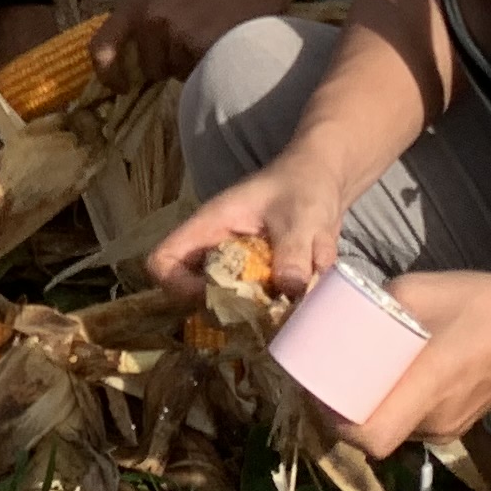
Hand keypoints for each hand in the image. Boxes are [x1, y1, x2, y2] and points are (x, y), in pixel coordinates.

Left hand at [95, 0, 310, 86]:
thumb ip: (148, 10)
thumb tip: (138, 46)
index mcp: (136, 1)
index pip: (101, 48)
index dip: (107, 73)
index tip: (121, 85)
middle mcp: (151, 20)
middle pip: (150, 67)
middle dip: (169, 62)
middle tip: (193, 40)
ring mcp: (177, 36)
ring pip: (179, 72)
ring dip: (193, 63)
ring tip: (213, 36)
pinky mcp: (204, 48)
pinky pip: (202, 74)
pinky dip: (212, 65)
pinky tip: (225, 41)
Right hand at [146, 146, 353, 303]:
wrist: (326, 177)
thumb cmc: (303, 184)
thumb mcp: (301, 216)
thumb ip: (294, 252)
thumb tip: (290, 291)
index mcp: (210, 227)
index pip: (164, 262)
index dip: (177, 286)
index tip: (215, 296)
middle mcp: (216, 250)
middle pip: (194, 293)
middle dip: (225, 310)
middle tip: (259, 314)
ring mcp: (237, 265)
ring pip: (228, 304)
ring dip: (255, 313)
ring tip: (286, 308)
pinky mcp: (261, 277)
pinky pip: (258, 304)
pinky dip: (278, 308)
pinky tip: (303, 298)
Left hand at [337, 268, 490, 456]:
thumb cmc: (481, 305)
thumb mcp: (418, 291)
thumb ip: (377, 306)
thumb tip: (342, 313)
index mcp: (427, 387)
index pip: (371, 436)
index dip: (338, 422)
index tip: (323, 391)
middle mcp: (435, 420)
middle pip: (376, 436)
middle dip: (346, 413)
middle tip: (329, 377)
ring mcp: (449, 428)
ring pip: (394, 431)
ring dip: (371, 410)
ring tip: (357, 374)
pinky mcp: (458, 424)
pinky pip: (412, 424)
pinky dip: (394, 407)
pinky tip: (390, 377)